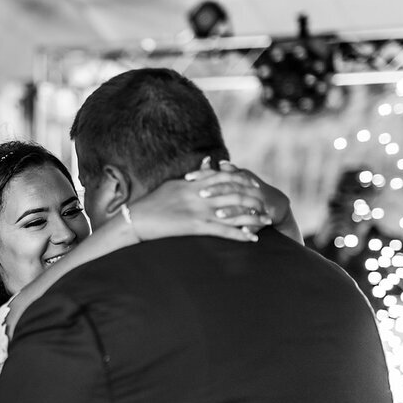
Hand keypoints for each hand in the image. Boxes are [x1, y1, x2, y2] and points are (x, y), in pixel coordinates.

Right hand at [129, 159, 270, 242]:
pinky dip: (240, 235)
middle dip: (253, 199)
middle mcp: (200, 194)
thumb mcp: (172, 184)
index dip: (242, 179)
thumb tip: (207, 163)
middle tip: (266, 205)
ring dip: (252, 218)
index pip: (224, 176)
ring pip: (234, 212)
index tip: (254, 183)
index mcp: (194, 183)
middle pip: (235, 193)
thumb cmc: (151, 203)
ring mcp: (199, 210)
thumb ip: (193, 176)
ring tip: (266, 222)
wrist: (136, 219)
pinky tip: (252, 239)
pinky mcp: (196, 226)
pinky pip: (224, 230)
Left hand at [186, 159, 301, 243]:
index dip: (204, 174)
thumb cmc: (249, 191)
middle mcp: (248, 188)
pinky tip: (244, 233)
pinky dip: (251, 228)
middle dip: (216, 191)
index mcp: (238, 178)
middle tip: (201, 194)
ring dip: (231, 211)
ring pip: (243, 205)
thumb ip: (220, 173)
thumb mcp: (236, 180)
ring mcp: (257, 202)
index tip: (187, 177)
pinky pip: (257, 224)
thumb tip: (208, 160)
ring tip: (218, 214)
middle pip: (230, 187)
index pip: (219, 174)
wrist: (276, 204)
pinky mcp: (264, 217)